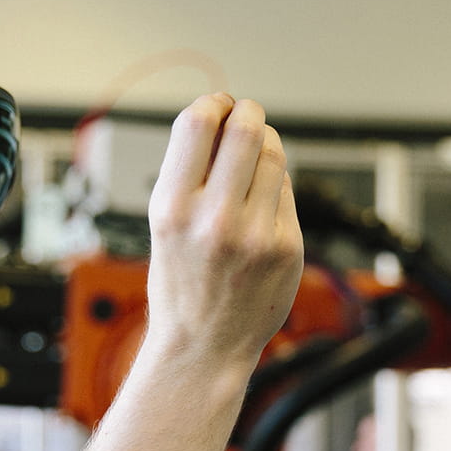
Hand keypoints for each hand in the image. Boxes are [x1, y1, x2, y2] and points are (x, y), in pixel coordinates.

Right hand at [145, 94, 303, 364]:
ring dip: (267, 144)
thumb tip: (225, 117)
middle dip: (249, 113)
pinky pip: (286, 193)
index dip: (213, 103)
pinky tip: (261, 207)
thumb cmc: (181, 283)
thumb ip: (190, 172)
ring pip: (275, 156)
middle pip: (247, 130)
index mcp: (172, 208)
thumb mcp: (164, 223)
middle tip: (247, 117)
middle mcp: (214, 219)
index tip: (219, 106)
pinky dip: (275, 188)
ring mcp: (256, 235)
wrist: (204, 347)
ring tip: (255, 158)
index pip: (198, 123)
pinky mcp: (287, 248)